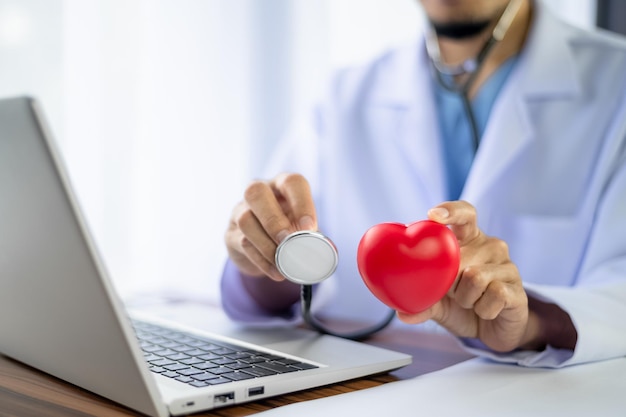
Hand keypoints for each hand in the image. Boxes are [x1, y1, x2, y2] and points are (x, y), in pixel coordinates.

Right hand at [225, 172, 317, 281]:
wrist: (262, 248)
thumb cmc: (288, 230)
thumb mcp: (301, 227)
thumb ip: (308, 234)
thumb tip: (317, 247)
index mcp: (282, 185)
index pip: (292, 182)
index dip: (302, 204)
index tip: (309, 228)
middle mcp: (258, 192)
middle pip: (256, 192)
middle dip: (273, 220)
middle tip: (288, 241)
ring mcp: (240, 211)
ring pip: (245, 220)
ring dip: (267, 245)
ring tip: (284, 263)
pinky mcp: (231, 234)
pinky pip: (243, 244)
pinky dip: (263, 260)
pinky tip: (277, 271)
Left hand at [397, 201, 529, 351]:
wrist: (490, 331)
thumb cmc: (461, 306)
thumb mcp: (437, 303)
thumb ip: (422, 302)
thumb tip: (402, 313)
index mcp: (470, 239)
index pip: (465, 213)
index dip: (451, 211)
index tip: (433, 215)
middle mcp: (491, 246)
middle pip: (461, 256)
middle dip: (448, 281)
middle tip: (452, 293)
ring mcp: (507, 266)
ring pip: (474, 278)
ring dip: (465, 299)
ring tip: (470, 303)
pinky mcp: (518, 289)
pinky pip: (493, 296)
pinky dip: (483, 310)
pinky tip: (486, 311)